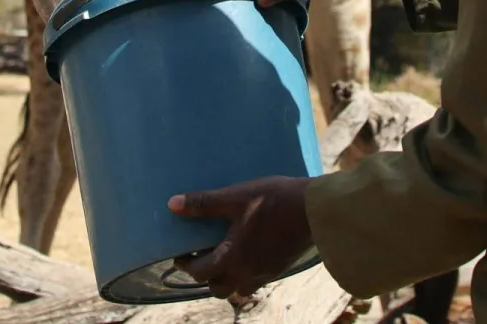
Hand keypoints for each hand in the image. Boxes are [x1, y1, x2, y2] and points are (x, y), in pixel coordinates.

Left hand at [167, 177, 313, 299]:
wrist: (314, 210)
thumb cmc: (273, 201)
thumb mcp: (235, 197)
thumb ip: (204, 203)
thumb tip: (172, 204)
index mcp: (232, 258)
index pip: (200, 273)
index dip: (186, 265)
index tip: (180, 255)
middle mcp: (247, 273)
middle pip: (218, 289)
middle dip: (206, 277)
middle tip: (201, 257)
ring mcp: (265, 274)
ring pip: (238, 289)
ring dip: (226, 279)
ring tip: (224, 257)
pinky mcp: (279, 269)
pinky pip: (255, 282)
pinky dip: (244, 275)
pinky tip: (247, 254)